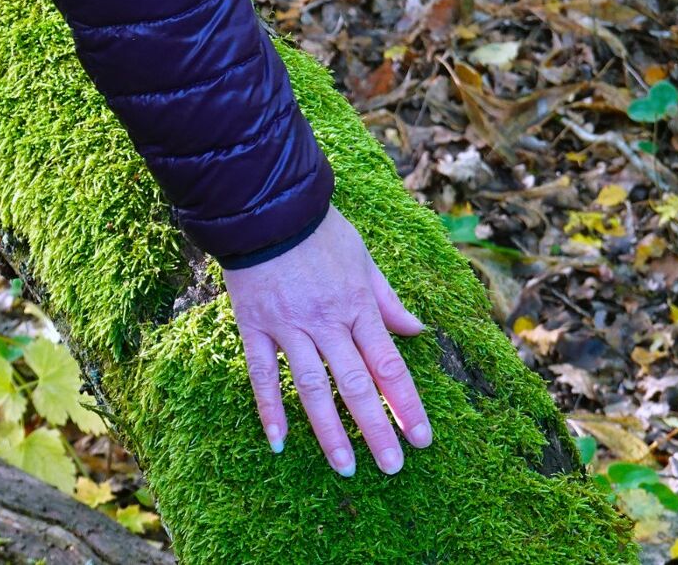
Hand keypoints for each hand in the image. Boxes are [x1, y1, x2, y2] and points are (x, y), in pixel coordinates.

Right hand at [223, 205, 430, 476]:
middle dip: (377, 429)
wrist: (265, 209)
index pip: (389, 365)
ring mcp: (289, 328)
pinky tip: (278, 441)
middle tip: (393, 467)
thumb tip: (417, 330)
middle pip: (356, 384)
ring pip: (312, 387)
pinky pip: (261, 374)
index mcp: (358, 307)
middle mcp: (327, 323)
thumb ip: (388, 299)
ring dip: (329, 430)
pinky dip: (269, 408)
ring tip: (345, 467)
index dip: (407, 404)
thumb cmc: (318, 231)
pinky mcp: (255, 328)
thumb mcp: (364, 257)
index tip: (422, 438)